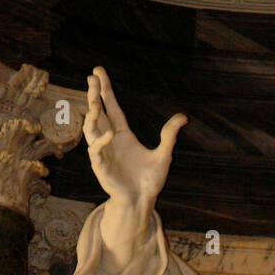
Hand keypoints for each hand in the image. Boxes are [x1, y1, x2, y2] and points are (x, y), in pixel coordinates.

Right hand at [84, 67, 186, 213]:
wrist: (142, 201)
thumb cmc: (149, 180)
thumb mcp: (164, 155)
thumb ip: (169, 136)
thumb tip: (183, 117)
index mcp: (122, 134)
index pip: (111, 107)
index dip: (105, 90)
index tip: (97, 72)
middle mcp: (110, 140)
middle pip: (98, 112)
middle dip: (93, 95)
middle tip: (91, 78)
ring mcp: (103, 152)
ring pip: (91, 128)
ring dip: (91, 114)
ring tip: (94, 101)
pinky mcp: (100, 166)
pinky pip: (96, 150)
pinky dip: (101, 141)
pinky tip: (110, 134)